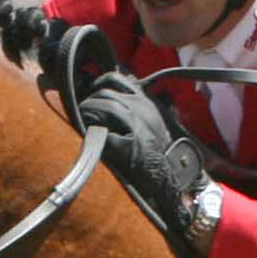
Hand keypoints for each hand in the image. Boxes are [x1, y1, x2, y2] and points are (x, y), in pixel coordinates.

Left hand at [79, 72, 215, 257]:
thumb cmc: (157, 152)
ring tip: (83, 121)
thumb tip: (112, 89)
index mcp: (145, 102)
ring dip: (88, 112)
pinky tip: (91, 139)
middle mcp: (143, 110)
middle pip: (105, 93)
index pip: (115, 78)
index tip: (92, 93)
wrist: (173, 179)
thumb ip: (134, 105)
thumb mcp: (149, 120)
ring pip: (105, 107)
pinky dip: (93, 134)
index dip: (98, 83)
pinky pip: (104, 133)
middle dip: (89, 101)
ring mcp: (138, 127)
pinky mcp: (130, 147)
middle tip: (82, 112)